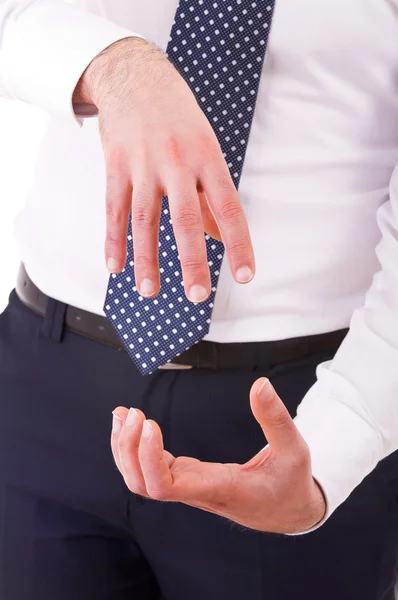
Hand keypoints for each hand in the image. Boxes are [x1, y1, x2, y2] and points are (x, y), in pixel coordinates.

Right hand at [74, 37, 254, 301]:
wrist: (136, 76)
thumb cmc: (179, 119)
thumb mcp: (205, 149)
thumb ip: (210, 195)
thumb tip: (221, 237)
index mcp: (208, 158)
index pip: (229, 208)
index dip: (239, 243)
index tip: (246, 276)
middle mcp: (178, 162)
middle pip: (185, 218)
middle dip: (192, 260)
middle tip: (198, 296)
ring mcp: (144, 164)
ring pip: (144, 219)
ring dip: (147, 259)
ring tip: (149, 292)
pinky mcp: (116, 165)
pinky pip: (113, 209)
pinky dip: (114, 240)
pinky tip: (115, 267)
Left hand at [111, 378, 325, 533]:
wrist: (289, 513)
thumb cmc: (291, 485)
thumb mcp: (294, 450)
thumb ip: (276, 418)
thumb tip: (260, 385)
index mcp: (217, 488)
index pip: (165, 486)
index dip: (148, 458)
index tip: (150, 424)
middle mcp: (196, 491)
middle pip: (142, 484)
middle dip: (128, 450)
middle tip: (132, 413)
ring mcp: (190, 486)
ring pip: (142, 481)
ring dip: (126, 450)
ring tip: (123, 414)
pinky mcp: (189, 478)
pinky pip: (152, 470)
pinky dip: (136, 448)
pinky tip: (135, 425)